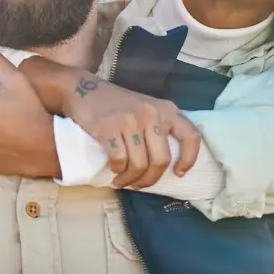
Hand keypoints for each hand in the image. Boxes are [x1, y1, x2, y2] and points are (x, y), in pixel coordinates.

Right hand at [62, 75, 202, 188]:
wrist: (83, 89)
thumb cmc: (117, 104)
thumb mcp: (146, 108)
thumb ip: (159, 127)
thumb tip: (166, 164)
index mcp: (166, 109)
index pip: (190, 136)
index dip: (189, 159)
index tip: (178, 173)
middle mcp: (152, 114)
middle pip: (161, 160)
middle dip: (150, 179)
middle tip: (140, 185)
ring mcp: (130, 120)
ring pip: (139, 164)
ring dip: (130, 179)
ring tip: (122, 181)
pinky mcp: (109, 128)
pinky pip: (119, 160)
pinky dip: (117, 171)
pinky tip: (113, 171)